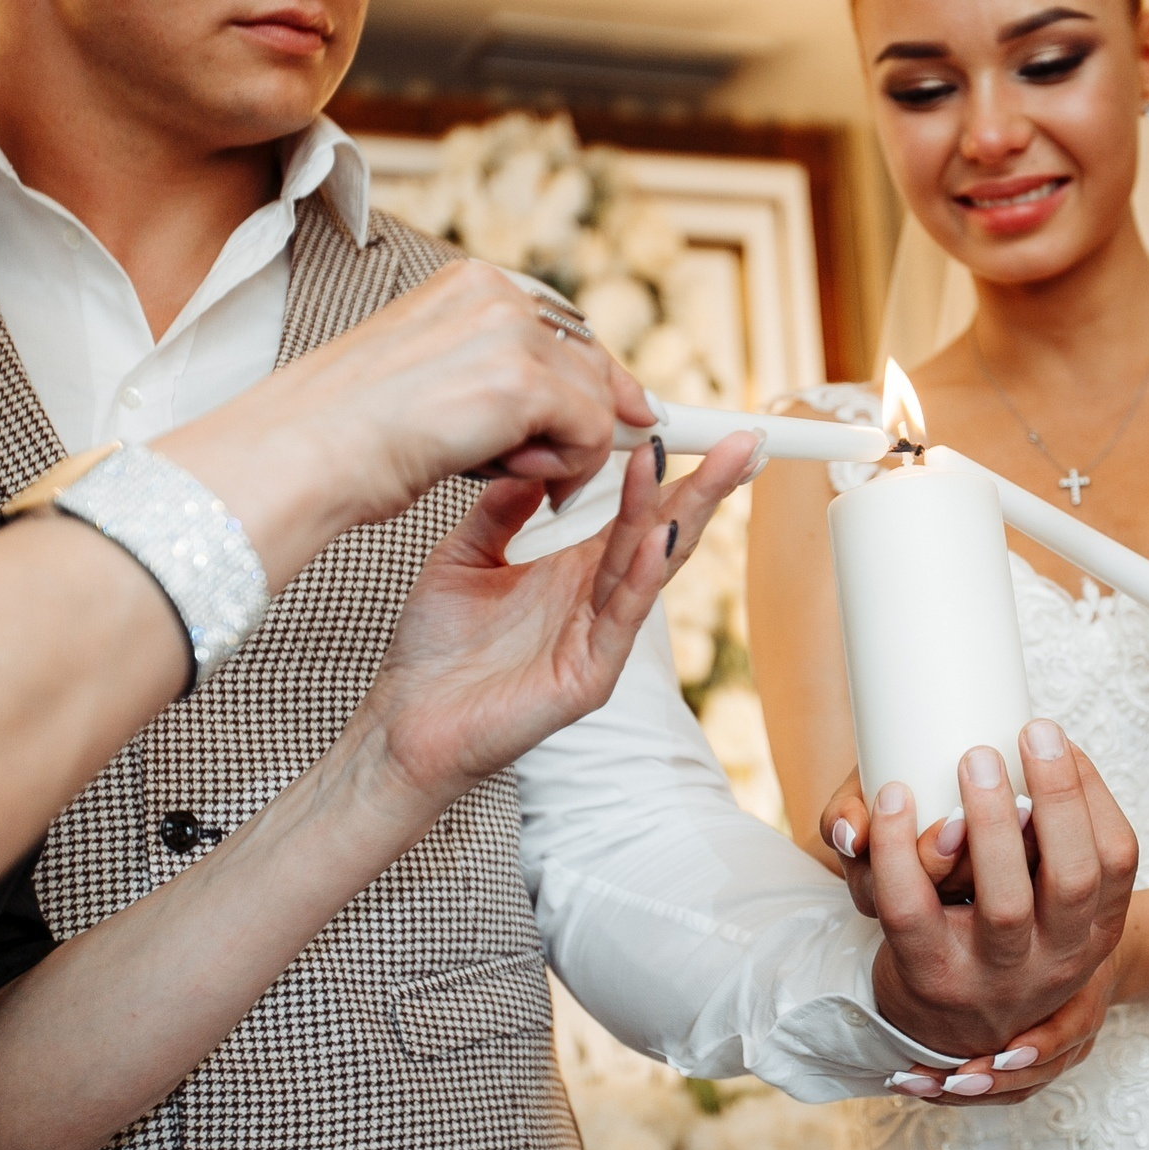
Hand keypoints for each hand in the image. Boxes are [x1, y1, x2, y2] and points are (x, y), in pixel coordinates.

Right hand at [159, 261, 652, 585]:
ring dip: (564, 453)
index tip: (632, 414)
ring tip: (504, 472)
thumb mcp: (429, 380)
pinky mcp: (521, 381)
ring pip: (595, 403)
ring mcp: (509, 332)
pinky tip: (515, 477)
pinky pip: (593, 433)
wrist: (298, 454)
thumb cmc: (343, 435)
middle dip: (592, 420)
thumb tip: (562, 404)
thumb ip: (495, 376)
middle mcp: (495, 293)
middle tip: (569, 471)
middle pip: (592, 360)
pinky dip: (567, 468)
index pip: (562, 329)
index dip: (598, 380)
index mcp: (468, 285)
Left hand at [354, 430, 755, 811]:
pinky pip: (622, 617)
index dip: (664, 471)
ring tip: (713, 468)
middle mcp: (593, 600)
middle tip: (742, 440)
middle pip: (661, 531)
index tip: (690, 427)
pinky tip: (660, 537)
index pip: (633, 512)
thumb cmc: (434, 652)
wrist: (407, 723)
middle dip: (703, 485)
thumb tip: (533, 460)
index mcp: (571, 571)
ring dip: (681, 513)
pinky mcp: (589, 674)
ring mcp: (597, 637)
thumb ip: (500, 512)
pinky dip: (644, 575)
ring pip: (650, 565)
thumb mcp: (463, 558)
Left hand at [839, 724, 1137, 1091]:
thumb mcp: (1055, 909)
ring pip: (1003, 903)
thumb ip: (1056, 841)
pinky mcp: (930, 978)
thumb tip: (1045, 741)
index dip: (1093, 791)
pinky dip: (898, 847)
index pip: (1118, 858)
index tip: (1059, 737)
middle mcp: (1056, 960)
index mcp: (1094, 931)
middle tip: (1031, 732)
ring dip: (991, 824)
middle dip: (1057, 798)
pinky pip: (910, 908)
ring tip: (976, 758)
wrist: (945, 1035)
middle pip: (1073, 879)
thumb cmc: (1003, 940)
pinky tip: (894, 796)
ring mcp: (994, 976)